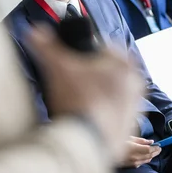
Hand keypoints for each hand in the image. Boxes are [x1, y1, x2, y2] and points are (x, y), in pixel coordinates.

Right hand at [29, 24, 142, 162]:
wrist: (86, 141)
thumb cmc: (76, 99)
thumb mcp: (57, 67)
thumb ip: (46, 45)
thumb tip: (34, 30)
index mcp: (124, 64)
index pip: (105, 48)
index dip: (86, 54)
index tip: (73, 64)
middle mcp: (136, 85)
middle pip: (110, 71)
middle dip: (93, 75)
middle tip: (73, 84)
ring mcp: (135, 108)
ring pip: (113, 93)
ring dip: (98, 95)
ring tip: (78, 103)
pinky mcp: (129, 128)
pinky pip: (114, 115)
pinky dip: (101, 115)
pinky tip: (85, 118)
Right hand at [120, 136, 161, 167]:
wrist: (107, 153)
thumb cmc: (117, 142)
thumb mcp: (129, 138)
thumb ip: (141, 140)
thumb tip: (151, 142)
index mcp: (133, 148)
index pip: (149, 150)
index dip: (155, 148)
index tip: (159, 145)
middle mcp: (134, 157)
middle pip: (149, 155)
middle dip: (156, 152)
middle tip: (159, 148)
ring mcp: (133, 163)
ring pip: (147, 160)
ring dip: (152, 156)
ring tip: (155, 151)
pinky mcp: (132, 166)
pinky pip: (142, 162)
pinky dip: (146, 158)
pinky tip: (147, 156)